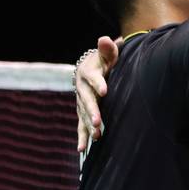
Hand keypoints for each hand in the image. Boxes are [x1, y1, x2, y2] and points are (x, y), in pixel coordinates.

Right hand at [75, 36, 120, 151]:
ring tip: (96, 137)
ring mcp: (81, 101)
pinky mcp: (82, 111)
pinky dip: (82, 136)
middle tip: (98, 121)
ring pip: (83, 115)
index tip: (104, 90)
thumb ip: (108, 49)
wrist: (89, 66)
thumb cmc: (104, 59)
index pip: (93, 77)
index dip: (98, 83)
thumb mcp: (107, 52)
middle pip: (87, 100)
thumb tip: (105, 39)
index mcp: (88, 72)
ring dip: (88, 126)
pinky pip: (80, 125)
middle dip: (92, 111)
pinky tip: (82, 150)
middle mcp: (82, 88)